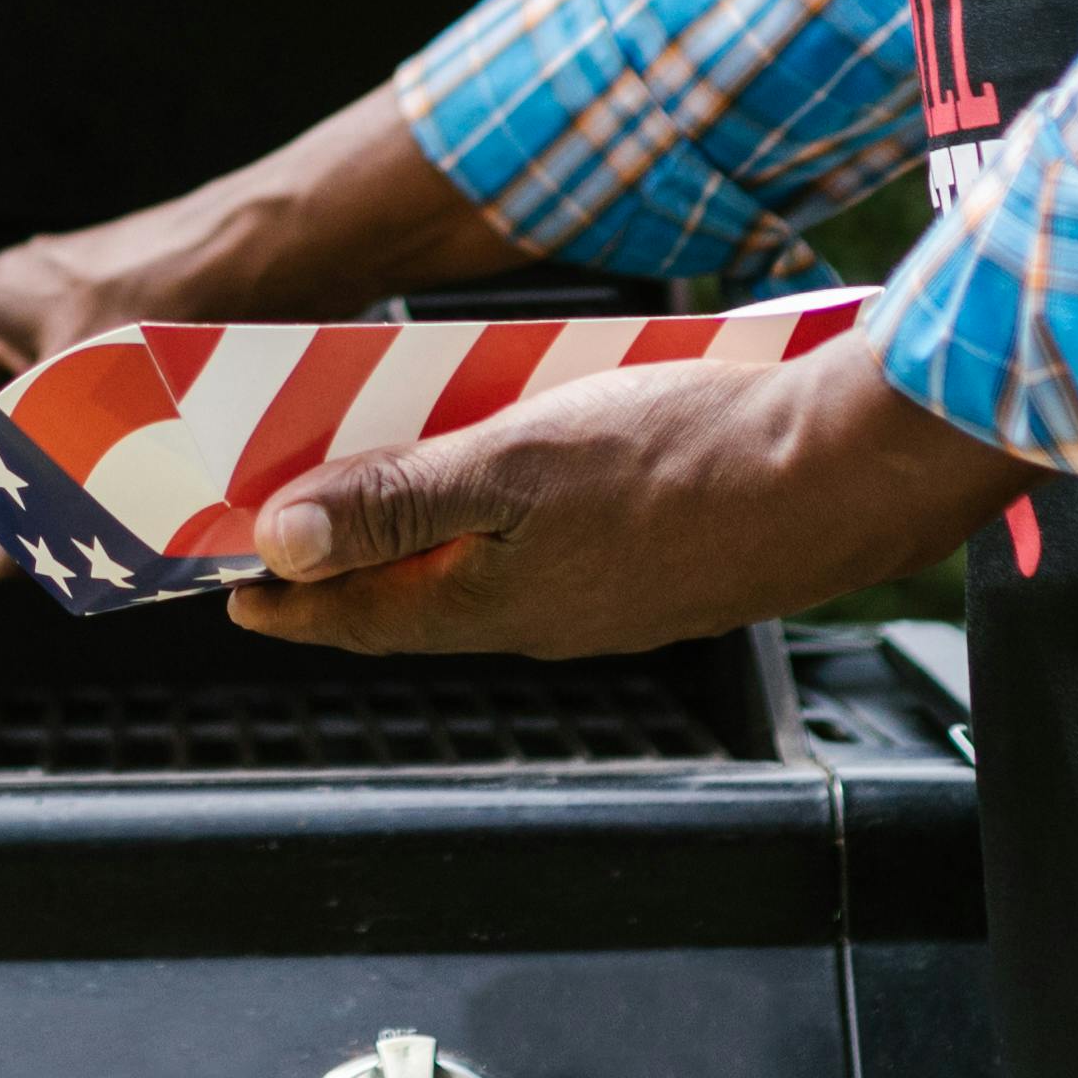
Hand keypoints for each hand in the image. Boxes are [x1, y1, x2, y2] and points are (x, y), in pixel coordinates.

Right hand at [0, 86, 536, 573]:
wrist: (295, 240)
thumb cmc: (191, 285)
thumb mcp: (94, 393)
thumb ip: (34, 476)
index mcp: (7, 300)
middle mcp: (48, 295)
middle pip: (6, 401)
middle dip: (16, 462)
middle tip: (25, 521)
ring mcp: (106, 304)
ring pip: (70, 403)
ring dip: (78, 453)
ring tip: (95, 504)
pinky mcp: (162, 319)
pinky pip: (123, 392)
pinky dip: (129, 434)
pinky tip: (157, 467)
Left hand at [227, 334, 1024, 660]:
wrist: (847, 474)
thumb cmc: (685, 456)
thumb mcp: (511, 461)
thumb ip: (395, 500)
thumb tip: (278, 543)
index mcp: (492, 602)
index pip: (357, 613)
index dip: (289, 598)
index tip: (230, 588)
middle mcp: (545, 621)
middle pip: (417, 603)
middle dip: (349, 577)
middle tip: (290, 550)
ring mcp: (611, 605)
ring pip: (489, 584)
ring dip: (429, 551)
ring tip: (389, 510)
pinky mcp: (664, 575)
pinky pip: (555, 562)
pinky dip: (509, 532)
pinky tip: (520, 490)